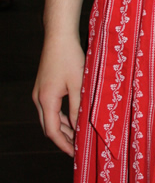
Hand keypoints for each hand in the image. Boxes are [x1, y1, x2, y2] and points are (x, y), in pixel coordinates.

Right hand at [33, 34, 85, 155]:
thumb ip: (78, 107)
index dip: (64, 144)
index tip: (74, 153)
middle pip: (49, 127)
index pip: (53, 132)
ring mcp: (39, 92)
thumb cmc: (70, 57)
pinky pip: (50, 107)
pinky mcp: (43, 86)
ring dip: (62, 127)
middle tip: (77, 147)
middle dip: (63, 139)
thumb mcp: (78, 84)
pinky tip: (73, 117)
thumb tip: (80, 126)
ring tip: (77, 135)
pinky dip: (61, 115)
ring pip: (49, 117)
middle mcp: (39, 99)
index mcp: (47, 100)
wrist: (59, 36)